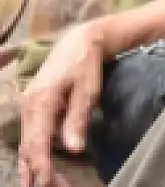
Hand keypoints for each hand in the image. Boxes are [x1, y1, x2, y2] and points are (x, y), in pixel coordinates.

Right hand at [16, 23, 112, 186]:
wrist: (79, 41)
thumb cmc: (86, 64)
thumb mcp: (88, 90)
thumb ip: (78, 119)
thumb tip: (72, 149)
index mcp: (40, 103)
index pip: (36, 143)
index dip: (42, 167)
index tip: (49, 185)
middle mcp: (28, 108)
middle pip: (28, 149)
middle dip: (38, 174)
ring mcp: (28, 109)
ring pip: (26, 146)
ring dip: (34, 169)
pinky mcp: (34, 110)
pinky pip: (30, 139)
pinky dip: (33, 157)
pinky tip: (38, 172)